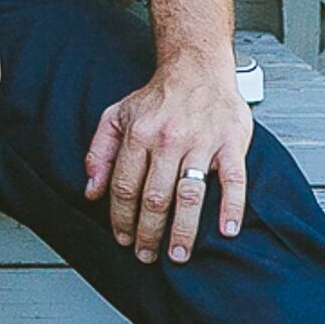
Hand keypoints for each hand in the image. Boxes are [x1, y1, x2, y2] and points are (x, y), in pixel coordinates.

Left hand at [84, 48, 253, 264]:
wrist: (197, 67)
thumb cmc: (157, 97)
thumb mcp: (116, 116)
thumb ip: (99, 153)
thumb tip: (91, 191)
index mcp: (138, 134)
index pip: (124, 186)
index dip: (121, 217)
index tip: (122, 238)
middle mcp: (168, 140)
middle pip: (154, 196)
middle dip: (148, 232)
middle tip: (147, 256)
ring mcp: (201, 142)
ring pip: (190, 193)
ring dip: (183, 229)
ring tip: (179, 254)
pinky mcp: (230, 143)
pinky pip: (233, 179)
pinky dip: (231, 207)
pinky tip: (226, 230)